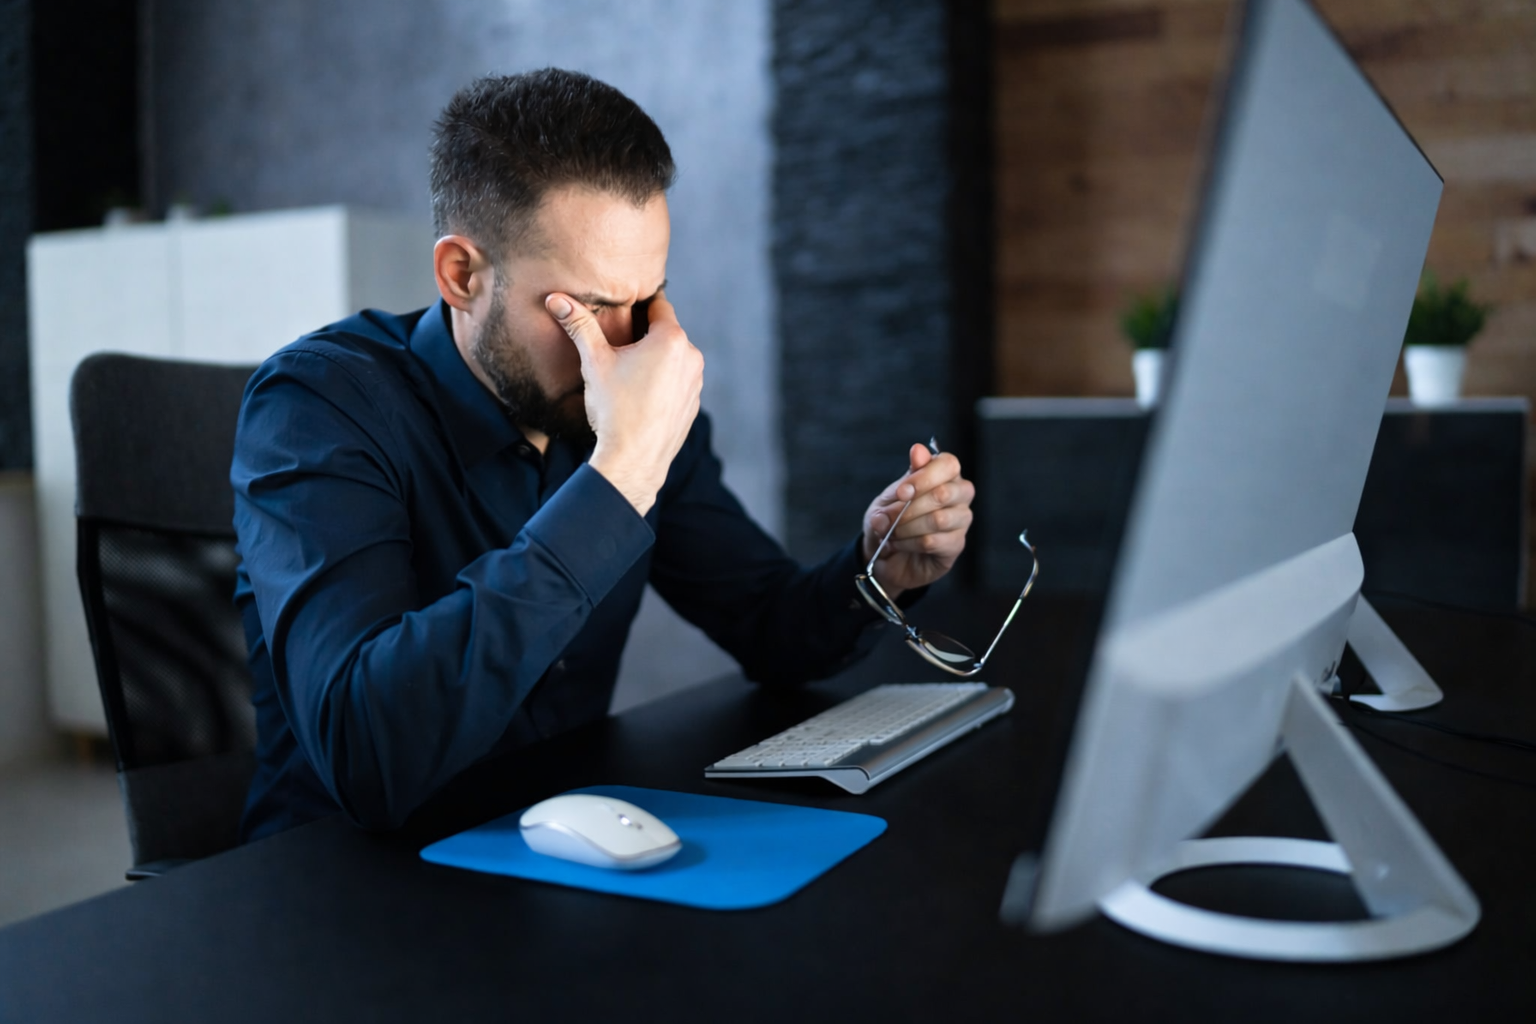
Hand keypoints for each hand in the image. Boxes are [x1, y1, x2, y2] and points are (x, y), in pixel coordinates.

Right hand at [546, 289, 702, 515]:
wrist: (633, 461)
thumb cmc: (615, 410)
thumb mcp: (594, 362)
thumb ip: (579, 326)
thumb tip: (556, 299)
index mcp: (671, 339)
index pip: (658, 305)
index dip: (638, 305)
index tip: (623, 310)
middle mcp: (691, 357)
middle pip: (665, 332)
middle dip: (643, 335)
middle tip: (618, 347)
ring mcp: (695, 383)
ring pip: (673, 358)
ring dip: (655, 359)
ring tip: (628, 374)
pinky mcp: (692, 404)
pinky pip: (677, 382)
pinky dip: (663, 382)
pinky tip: (640, 396)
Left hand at [861, 444, 974, 598]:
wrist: (884, 556)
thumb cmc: (890, 521)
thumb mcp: (886, 500)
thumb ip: (903, 479)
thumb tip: (917, 451)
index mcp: (943, 475)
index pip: (948, 464)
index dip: (924, 477)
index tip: (901, 492)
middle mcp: (959, 494)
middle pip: (945, 493)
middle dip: (911, 507)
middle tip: (890, 517)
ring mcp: (961, 520)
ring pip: (939, 520)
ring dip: (907, 527)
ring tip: (892, 532)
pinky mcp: (956, 544)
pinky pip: (933, 541)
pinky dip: (909, 543)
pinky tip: (899, 544)